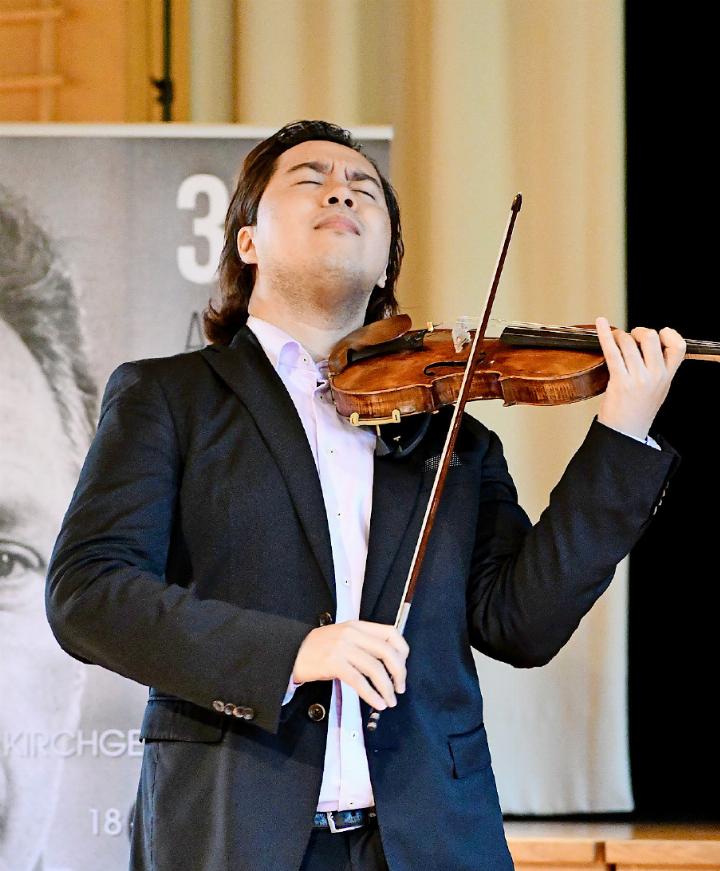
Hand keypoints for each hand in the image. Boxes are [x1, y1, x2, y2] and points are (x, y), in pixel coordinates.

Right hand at [292, 619, 408, 709]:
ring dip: (387, 688)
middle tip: (400, 688)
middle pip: (387, 652)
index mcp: (358, 625)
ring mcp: (342, 647)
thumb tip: (389, 662)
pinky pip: (359, 681)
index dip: (402, 651)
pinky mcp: (333, 663)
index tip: (403, 667)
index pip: (391, 633)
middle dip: (399, 673)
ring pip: (375, 668)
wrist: (291, 652)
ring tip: (390, 701)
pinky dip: (371, 695)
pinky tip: (377, 703)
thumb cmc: (319, 648)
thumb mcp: (343, 637)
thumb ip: (364, 643)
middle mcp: (352, 633)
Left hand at [595, 316, 685, 439]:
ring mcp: (638, 379)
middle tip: (631, 337)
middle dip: (639, 332)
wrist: (626, 433)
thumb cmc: (638, 409)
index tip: (659, 334)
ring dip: (620, 336)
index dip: (669, 335)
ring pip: (629, 343)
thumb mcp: (659, 389)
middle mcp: (656, 376)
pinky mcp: (620, 381)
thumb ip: (659, 368)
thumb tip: (648, 341)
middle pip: (651, 338)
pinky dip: (605, 334)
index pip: (678, 347)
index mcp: (668, 377)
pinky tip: (600, 323)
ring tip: (616, 340)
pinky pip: (612, 351)